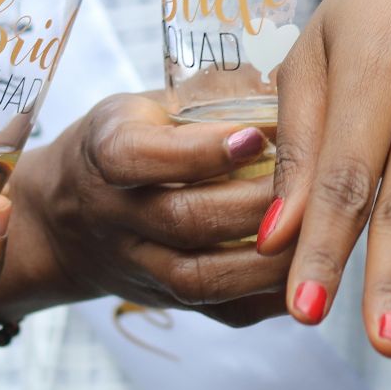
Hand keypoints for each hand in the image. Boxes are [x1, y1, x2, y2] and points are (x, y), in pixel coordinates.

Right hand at [0, 93, 289, 325]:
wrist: (69, 216)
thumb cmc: (132, 139)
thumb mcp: (150, 103)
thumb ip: (209, 96)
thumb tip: (290, 77)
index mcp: (105, 153)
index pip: (138, 157)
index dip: (200, 151)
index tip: (258, 135)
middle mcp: (114, 217)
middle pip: (184, 221)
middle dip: (256, 204)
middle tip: (316, 182)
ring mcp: (139, 267)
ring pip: (203, 278)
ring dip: (270, 259)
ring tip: (321, 230)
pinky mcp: (170, 301)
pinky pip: (223, 312)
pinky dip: (271, 297)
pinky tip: (310, 269)